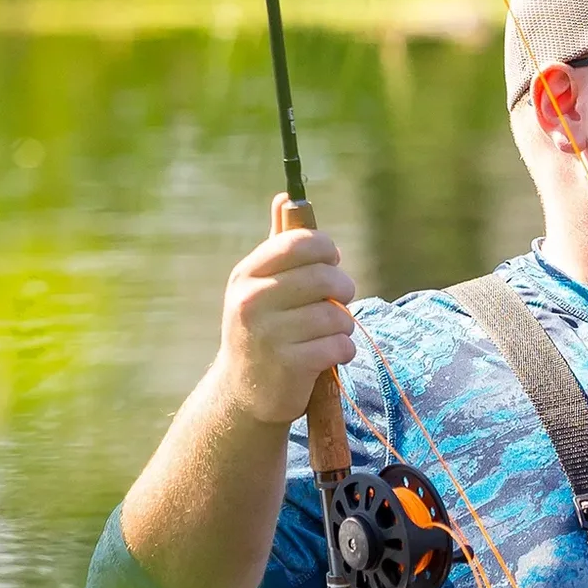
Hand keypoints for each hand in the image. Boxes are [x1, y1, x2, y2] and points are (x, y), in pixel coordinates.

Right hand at [215, 194, 357, 424]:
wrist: (244, 392)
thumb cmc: (263, 329)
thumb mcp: (261, 285)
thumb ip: (278, 244)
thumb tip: (286, 196)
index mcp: (248, 274)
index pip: (299, 243)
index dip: (326, 250)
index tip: (330, 262)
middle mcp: (252, 300)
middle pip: (324, 278)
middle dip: (343, 290)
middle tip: (339, 302)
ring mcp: (268, 334)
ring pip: (336, 315)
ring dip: (343, 326)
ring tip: (328, 334)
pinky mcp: (288, 365)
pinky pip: (338, 346)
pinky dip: (342, 351)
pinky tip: (328, 356)